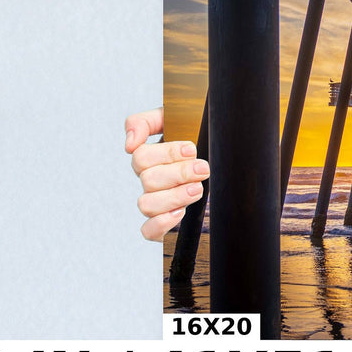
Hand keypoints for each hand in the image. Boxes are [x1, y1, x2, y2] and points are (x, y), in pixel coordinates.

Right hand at [125, 107, 208, 241]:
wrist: (221, 166)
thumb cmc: (196, 140)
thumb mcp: (176, 120)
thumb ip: (147, 122)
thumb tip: (130, 143)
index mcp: (150, 158)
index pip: (141, 156)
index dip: (167, 153)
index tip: (191, 149)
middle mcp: (150, 181)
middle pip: (148, 180)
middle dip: (179, 173)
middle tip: (202, 168)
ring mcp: (156, 202)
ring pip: (147, 204)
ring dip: (174, 196)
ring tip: (197, 189)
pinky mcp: (163, 224)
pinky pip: (148, 231)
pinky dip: (162, 223)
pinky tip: (181, 212)